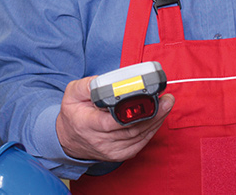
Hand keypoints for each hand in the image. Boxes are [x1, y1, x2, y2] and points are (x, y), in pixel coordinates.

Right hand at [55, 76, 174, 161]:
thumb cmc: (73, 114)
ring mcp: (112, 150)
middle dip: (153, 113)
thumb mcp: (72, 94)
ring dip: (157, 120)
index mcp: (87, 124)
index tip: (147, 98)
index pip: (112, 121)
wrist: (68, 140)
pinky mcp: (121, 154)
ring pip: (140, 136)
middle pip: (132, 129)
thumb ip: (88, 85)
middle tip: (166, 99)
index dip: (132, 112)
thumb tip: (107, 81)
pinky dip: (152, 130)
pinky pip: (141, 142)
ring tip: (167, 104)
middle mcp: (101, 140)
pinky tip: (159, 118)